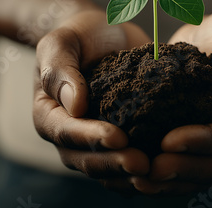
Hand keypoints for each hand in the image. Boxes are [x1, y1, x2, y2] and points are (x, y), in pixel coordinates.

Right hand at [33, 10, 150, 192]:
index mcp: (49, 114)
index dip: (91, 138)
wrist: (102, 36)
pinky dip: (140, 172)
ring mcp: (94, 141)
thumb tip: (75, 106)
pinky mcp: (119, 140)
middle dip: (114, 164)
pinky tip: (163, 171)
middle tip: (142, 164)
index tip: (118, 137)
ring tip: (154, 171)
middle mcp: (69, 135)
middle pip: (86, 159)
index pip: (65, 132)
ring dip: (128, 175)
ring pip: (107, 169)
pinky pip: (125, 162)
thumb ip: (60, 69)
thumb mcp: (62, 42)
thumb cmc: (79, 36)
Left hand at [129, 9, 211, 194]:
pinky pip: (184, 167)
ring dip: (170, 182)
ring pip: (198, 177)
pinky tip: (137, 176)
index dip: (204, 143)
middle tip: (151, 168)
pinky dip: (163, 177)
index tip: (170, 140)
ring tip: (139, 179)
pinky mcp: (197, 145)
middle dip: (184, 170)